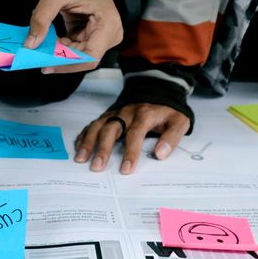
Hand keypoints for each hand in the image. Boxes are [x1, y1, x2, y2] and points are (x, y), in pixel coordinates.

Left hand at [24, 0, 122, 73]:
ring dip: (58, 51)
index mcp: (108, 24)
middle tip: (38, 54)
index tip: (48, 65)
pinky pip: (75, 46)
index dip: (68, 65)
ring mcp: (100, 34)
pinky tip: (49, 39)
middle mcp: (109, 33)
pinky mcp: (90, 32)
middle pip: (83, 58)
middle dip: (60, 57)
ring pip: (77, 54)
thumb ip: (41, 19)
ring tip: (42, 44)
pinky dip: (60, 45)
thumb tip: (31, 44)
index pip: (90, 57)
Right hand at [74, 103, 190, 173]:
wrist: (157, 89)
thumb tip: (161, 154)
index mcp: (144, 115)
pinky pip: (93, 124)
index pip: (135, 134)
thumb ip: (172, 137)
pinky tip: (78, 147)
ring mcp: (114, 113)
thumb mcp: (179, 121)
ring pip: (98, 126)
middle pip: (111, 130)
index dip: (130, 152)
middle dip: (102, 149)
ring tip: (81, 159)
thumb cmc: (167, 110)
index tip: (126, 169)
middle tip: (97, 167)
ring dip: (88, 143)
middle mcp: (126, 113)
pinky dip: (84, 135)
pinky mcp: (108, 115)